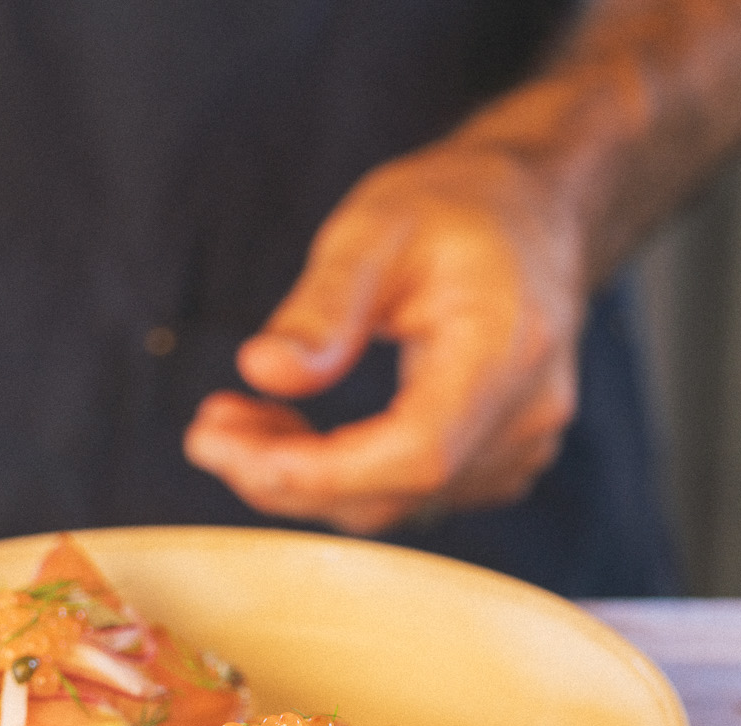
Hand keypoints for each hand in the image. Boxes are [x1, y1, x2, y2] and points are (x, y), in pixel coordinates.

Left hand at [183, 141, 589, 536]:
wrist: (534, 213)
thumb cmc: (458, 207)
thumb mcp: (378, 227)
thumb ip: (323, 305)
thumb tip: (263, 369)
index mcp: (508, 351)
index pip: (418, 452)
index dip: (319, 470)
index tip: (227, 446)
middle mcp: (526, 416)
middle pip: (395, 490)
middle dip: (285, 474)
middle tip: (206, 432)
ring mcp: (519, 448)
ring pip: (392, 503)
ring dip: (301, 476)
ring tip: (231, 420)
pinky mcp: (496, 463)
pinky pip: (406, 495)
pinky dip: (336, 475)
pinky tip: (286, 430)